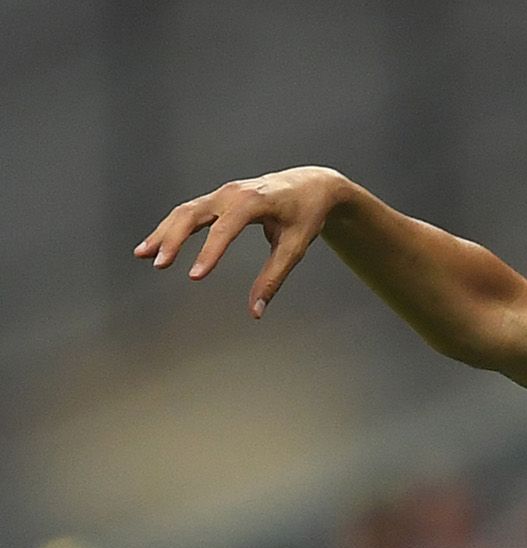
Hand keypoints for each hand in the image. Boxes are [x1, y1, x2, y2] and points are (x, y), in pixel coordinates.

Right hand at [135, 166, 348, 317]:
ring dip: (163, 232)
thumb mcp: (295, 247)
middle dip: (174, 239)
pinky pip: (189, 212)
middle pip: (193, 214)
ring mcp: (223, 193)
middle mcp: (233, 193)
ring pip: (185, 211)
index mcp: (254, 201)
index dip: (210, 253)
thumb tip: (256, 312)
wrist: (311, 184)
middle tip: (159, 264)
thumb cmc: (306, 214)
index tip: (194, 277)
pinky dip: (171, 227)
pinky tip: (156, 245)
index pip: (225, 228)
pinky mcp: (218, 198)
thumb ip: (273, 279)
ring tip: (143, 254)